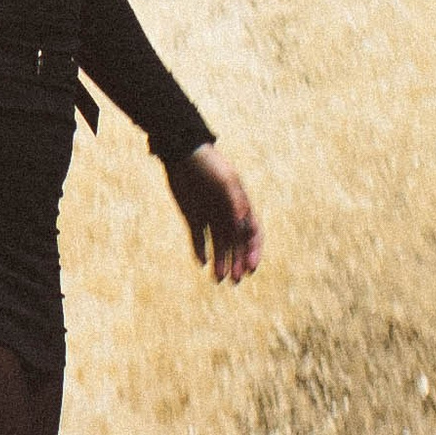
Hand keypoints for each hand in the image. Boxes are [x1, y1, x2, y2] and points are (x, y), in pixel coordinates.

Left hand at [166, 143, 262, 285]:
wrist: (182, 154)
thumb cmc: (208, 165)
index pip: (252, 234)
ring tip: (218, 279)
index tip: (250, 268)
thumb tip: (244, 225)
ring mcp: (211, 217)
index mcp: (241, 206)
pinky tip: (202, 263)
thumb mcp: (224, 180)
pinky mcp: (193, 218)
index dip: (253, 252)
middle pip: (236, 245)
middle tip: (234, 280)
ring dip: (221, 262)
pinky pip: (199, 240)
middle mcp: (228, 214)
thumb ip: (235, 202)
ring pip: (219, 246)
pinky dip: (201, 252)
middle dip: (237, 263)